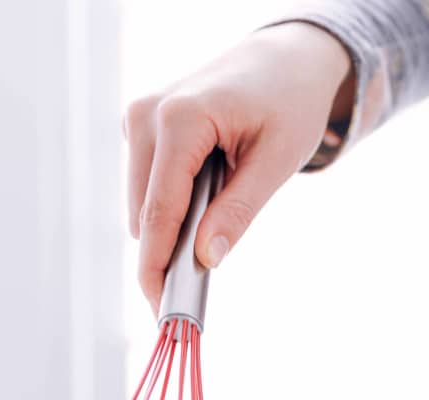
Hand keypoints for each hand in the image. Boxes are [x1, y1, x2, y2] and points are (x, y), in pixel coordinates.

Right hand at [124, 23, 352, 312]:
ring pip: (142, 203)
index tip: (161, 311)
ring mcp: (138, 118)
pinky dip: (173, 207)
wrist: (285, 58)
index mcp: (179, 119)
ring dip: (172, 228)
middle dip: (166, 255)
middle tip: (197, 289)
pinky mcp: (143, 126)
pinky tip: (206, 198)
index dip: (158, 267)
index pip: (160, 212)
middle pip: (144, 213)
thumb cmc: (290, 102)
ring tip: (217, 224)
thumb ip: (240, 210)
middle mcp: (146, 115)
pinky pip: (148, 186)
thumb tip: (207, 259)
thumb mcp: (276, 161)